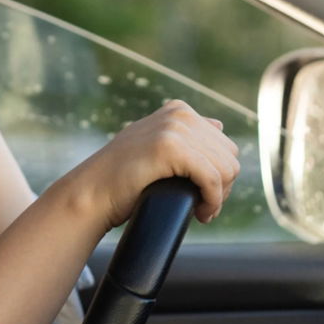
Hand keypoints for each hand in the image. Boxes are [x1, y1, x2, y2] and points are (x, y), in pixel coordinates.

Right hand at [63, 100, 240, 230]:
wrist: (93, 192)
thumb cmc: (122, 177)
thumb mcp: (155, 144)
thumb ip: (184, 132)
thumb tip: (219, 124)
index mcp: (179, 110)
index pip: (225, 146)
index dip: (219, 176)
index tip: (203, 195)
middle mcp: (179, 114)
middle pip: (230, 157)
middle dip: (223, 187)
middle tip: (203, 206)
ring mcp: (174, 128)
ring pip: (226, 169)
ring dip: (219, 197)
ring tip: (201, 210)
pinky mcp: (170, 148)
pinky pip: (213, 179)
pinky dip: (212, 201)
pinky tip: (201, 214)